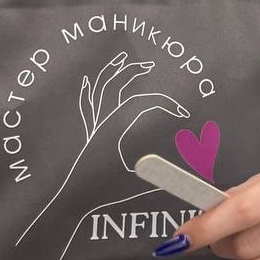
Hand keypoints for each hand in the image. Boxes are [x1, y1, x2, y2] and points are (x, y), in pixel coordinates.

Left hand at [16, 52, 189, 257]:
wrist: (70, 200)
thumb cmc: (102, 193)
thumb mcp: (138, 183)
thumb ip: (163, 177)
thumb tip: (189, 174)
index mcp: (116, 128)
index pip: (143, 103)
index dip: (164, 102)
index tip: (181, 112)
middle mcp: (102, 119)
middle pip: (118, 84)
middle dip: (135, 72)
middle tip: (151, 64)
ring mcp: (92, 123)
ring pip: (100, 88)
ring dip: (111, 72)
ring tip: (122, 59)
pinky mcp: (85, 131)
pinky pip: (85, 104)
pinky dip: (87, 90)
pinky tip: (87, 80)